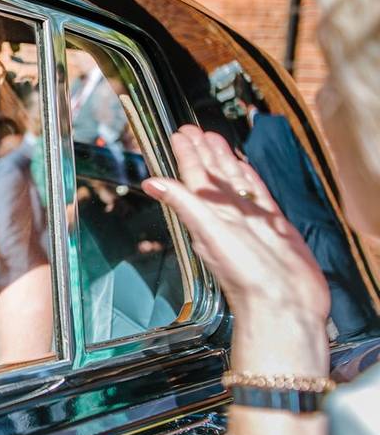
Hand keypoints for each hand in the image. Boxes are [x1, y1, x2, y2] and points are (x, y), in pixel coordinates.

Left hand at [141, 125, 328, 323]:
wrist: (285, 304)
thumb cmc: (245, 275)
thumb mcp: (209, 232)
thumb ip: (183, 203)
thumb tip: (150, 183)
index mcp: (208, 215)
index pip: (193, 177)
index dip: (186, 155)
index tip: (178, 135)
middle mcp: (226, 215)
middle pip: (211, 175)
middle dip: (202, 152)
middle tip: (192, 129)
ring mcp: (250, 219)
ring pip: (233, 181)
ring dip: (222, 160)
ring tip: (213, 138)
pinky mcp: (274, 225)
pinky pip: (258, 194)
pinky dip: (250, 178)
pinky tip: (243, 167)